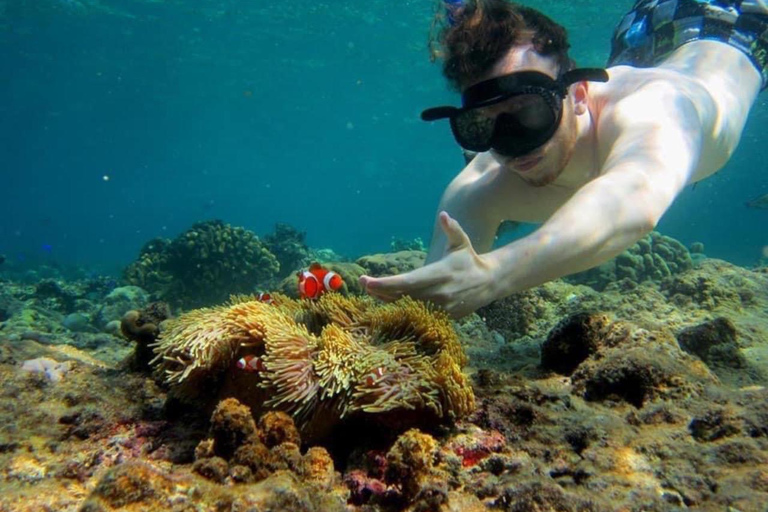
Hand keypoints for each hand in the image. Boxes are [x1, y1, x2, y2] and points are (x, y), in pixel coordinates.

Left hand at [359, 212, 497, 317]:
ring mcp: (440, 308)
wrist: (488, 283)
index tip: (366, 281)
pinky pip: (416, 315)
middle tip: (362, 284)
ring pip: (406, 308)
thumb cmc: (469, 259)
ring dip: (387, 300)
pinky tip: (387, 301)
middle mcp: (438, 293)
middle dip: (379, 291)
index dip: (384, 284)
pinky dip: (400, 309)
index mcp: (440, 274)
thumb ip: (452, 229)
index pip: (406, 282)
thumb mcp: (461, 242)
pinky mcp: (442, 317)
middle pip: (401, 297)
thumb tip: (444, 215)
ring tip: (371, 291)